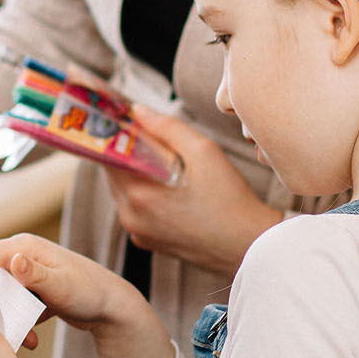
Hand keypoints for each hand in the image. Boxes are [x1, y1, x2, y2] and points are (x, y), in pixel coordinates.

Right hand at [0, 234, 140, 344]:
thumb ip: (35, 275)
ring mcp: (25, 274)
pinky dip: (16, 324)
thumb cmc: (91, 292)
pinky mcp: (31, 291)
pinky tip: (30, 340)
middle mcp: (20, 257)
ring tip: (6, 336)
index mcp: (23, 248)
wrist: (114, 308)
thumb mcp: (63, 286)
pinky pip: (12, 306)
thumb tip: (12, 260)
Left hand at [106, 104, 281, 278]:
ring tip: (168, 163)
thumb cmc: (232, 201)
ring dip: (138, 173)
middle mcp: (131, 218)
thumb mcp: (204, 152)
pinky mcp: (149, 242)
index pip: (108, 156)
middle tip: (152, 137)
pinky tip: (172, 187)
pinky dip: (146, 193)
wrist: (251, 246)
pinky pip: (136, 209)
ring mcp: (139, 233)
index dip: (116, 134)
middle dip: (129, 152)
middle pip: (114, 173)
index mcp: (139, 196)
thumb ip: (167, 128)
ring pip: (124, 191)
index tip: (126, 120)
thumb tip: (138, 111)